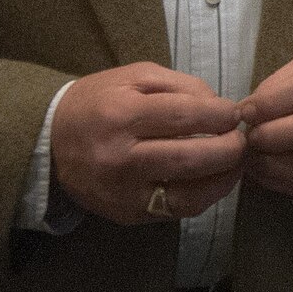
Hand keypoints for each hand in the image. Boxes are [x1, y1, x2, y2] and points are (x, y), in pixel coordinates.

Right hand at [51, 63, 246, 225]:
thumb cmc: (99, 102)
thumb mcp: (136, 77)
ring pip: (188, 194)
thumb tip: (221, 109)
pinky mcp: (125, 214)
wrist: (49, 142)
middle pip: (191, 158)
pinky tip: (215, 181)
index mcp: (122, 115)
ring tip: (237, 162)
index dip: (221, 116)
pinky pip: (176, 212)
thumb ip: (182, 87)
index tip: (236, 113)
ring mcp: (122, 192)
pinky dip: (204, 197)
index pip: (186, 117)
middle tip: (243, 139)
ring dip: (224, 179)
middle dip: (230, 149)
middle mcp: (120, 158)